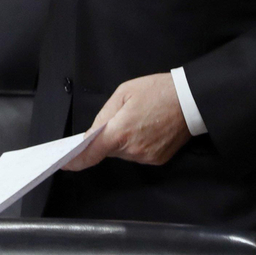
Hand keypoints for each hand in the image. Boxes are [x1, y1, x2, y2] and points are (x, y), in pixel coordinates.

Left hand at [61, 73, 192, 171]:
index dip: (75, 160)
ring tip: (137, 120)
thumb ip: (104, 115)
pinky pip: (137, 154)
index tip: (64, 163)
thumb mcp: (123, 93)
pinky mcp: (158, 160)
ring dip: (123, 141)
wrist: (191, 100)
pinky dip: (136, 144)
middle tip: (119, 119)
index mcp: (121, 131)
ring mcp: (147, 157)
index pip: (91, 153)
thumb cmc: (157, 91)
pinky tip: (147, 128)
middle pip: (108, 150)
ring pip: (123, 153)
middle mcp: (133, 150)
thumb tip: (92, 133)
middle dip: (107, 138)